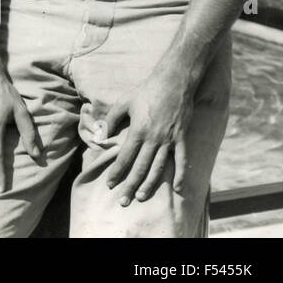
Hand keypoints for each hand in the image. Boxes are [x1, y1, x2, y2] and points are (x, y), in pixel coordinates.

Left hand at [100, 66, 194, 206]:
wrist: (174, 82)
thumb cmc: (146, 91)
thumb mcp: (124, 102)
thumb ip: (111, 120)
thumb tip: (100, 136)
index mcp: (138, 130)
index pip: (125, 157)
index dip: (117, 172)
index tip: (110, 184)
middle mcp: (154, 139)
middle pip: (140, 167)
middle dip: (131, 185)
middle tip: (124, 201)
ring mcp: (170, 140)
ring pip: (159, 168)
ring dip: (150, 184)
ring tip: (142, 197)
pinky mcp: (182, 138)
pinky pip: (182, 160)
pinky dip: (180, 175)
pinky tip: (177, 189)